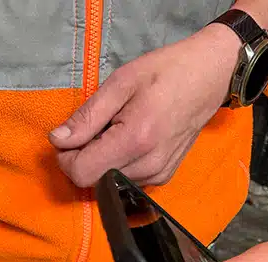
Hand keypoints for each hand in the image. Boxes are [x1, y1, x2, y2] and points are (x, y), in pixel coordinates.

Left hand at [50, 24, 239, 187]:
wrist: (209, 76)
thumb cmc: (165, 72)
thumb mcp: (120, 84)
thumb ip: (86, 117)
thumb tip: (58, 140)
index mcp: (135, 140)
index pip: (82, 174)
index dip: (67, 159)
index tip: (69, 139)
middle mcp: (147, 166)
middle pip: (93, 181)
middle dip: (83, 158)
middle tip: (95, 129)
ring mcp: (157, 176)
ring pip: (107, 183)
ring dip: (102, 162)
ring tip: (117, 131)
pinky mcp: (161, 179)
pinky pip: (124, 181)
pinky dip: (118, 165)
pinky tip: (130, 142)